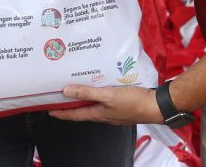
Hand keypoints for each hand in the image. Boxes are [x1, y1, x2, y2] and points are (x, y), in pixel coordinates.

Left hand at [48, 85, 162, 124]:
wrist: (155, 106)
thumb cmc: (132, 102)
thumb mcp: (108, 95)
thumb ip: (88, 92)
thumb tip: (67, 91)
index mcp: (98, 113)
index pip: (75, 115)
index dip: (61, 113)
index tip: (50, 111)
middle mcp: (104, 115)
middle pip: (83, 112)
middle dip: (71, 107)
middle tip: (61, 100)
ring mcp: (114, 112)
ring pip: (94, 107)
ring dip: (85, 101)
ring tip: (78, 92)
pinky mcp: (122, 107)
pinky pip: (105, 103)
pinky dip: (98, 97)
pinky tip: (100, 90)